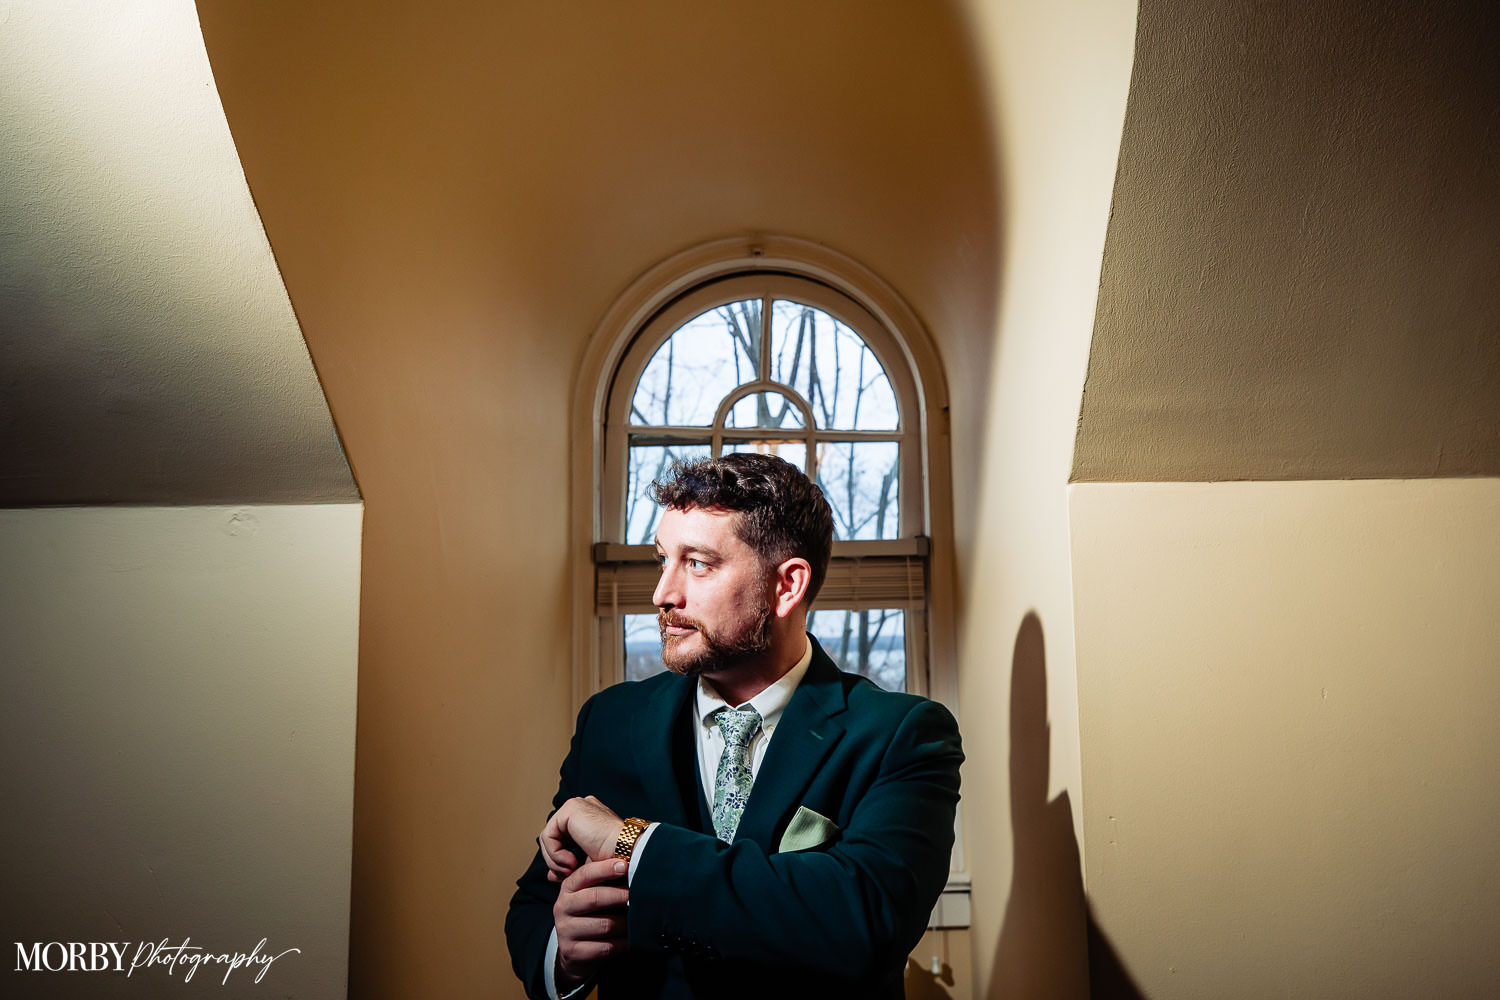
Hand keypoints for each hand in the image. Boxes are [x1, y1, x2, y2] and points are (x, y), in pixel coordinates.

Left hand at [540, 795, 624, 880]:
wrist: (628, 852)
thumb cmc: (614, 860)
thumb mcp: (586, 865)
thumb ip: (567, 865)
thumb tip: (550, 876)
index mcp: (588, 817)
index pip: (562, 838)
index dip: (559, 859)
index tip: (567, 877)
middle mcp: (582, 807)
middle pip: (553, 837)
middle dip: (555, 860)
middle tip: (565, 876)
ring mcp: (577, 805)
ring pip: (549, 837)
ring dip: (555, 860)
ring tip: (570, 870)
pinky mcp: (571, 809)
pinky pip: (549, 835)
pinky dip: (555, 853)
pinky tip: (571, 862)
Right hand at [553, 856, 628, 990]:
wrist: (575, 951)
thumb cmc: (592, 914)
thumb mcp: (593, 894)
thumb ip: (606, 880)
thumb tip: (633, 864)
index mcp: (568, 888)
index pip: (585, 874)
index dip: (605, 869)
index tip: (625, 866)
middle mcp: (562, 907)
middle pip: (594, 898)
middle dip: (619, 895)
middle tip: (638, 894)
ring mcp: (565, 931)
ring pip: (604, 925)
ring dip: (626, 922)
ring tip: (639, 919)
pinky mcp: (573, 952)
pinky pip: (605, 947)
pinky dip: (622, 943)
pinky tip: (632, 939)